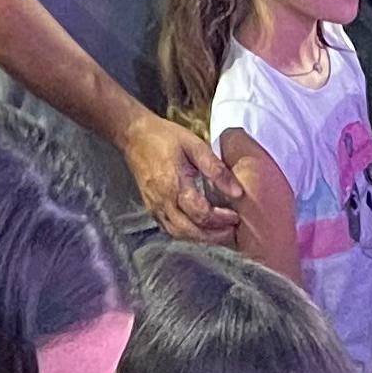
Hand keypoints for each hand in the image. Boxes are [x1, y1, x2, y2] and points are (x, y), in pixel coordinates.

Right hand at [121, 108, 242, 242]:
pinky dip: (187, 234)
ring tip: (219, 233)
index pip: (201, 214)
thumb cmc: (165, 137)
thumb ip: (216, 169)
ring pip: (180, 234)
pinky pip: (170, 229)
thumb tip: (237, 192)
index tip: (236, 217)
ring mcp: (155, 207)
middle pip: (190, 231)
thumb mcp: (194, 145)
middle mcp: (163, 201)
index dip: (221, 220)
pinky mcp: (151, 208)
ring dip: (201, 238)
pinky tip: (198, 229)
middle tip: (232, 231)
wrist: (134, 134)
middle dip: (214, 235)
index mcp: (175, 185)